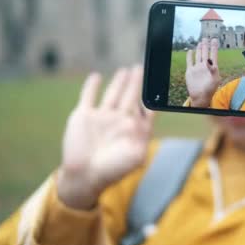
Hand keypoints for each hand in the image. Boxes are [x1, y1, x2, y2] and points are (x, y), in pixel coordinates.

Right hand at [57, 66, 154, 209]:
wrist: (84, 176)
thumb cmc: (113, 170)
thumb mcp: (136, 156)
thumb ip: (145, 135)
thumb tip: (149, 118)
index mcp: (135, 129)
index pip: (147, 107)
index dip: (153, 95)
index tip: (160, 82)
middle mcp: (120, 120)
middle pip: (131, 96)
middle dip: (136, 82)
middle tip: (141, 68)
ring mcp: (102, 117)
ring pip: (113, 94)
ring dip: (119, 82)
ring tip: (126, 70)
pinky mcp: (84, 116)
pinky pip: (88, 97)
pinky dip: (91, 86)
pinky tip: (96, 77)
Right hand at [185, 38, 220, 106]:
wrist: (200, 96)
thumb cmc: (210, 89)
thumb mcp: (215, 79)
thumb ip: (213, 69)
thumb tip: (210, 61)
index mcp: (212, 67)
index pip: (213, 54)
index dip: (214, 47)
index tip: (215, 40)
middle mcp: (204, 66)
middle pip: (205, 53)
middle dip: (206, 46)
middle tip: (206, 38)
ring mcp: (197, 68)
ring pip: (198, 56)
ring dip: (199, 49)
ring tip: (200, 42)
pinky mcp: (190, 71)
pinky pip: (189, 61)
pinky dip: (189, 56)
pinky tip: (190, 51)